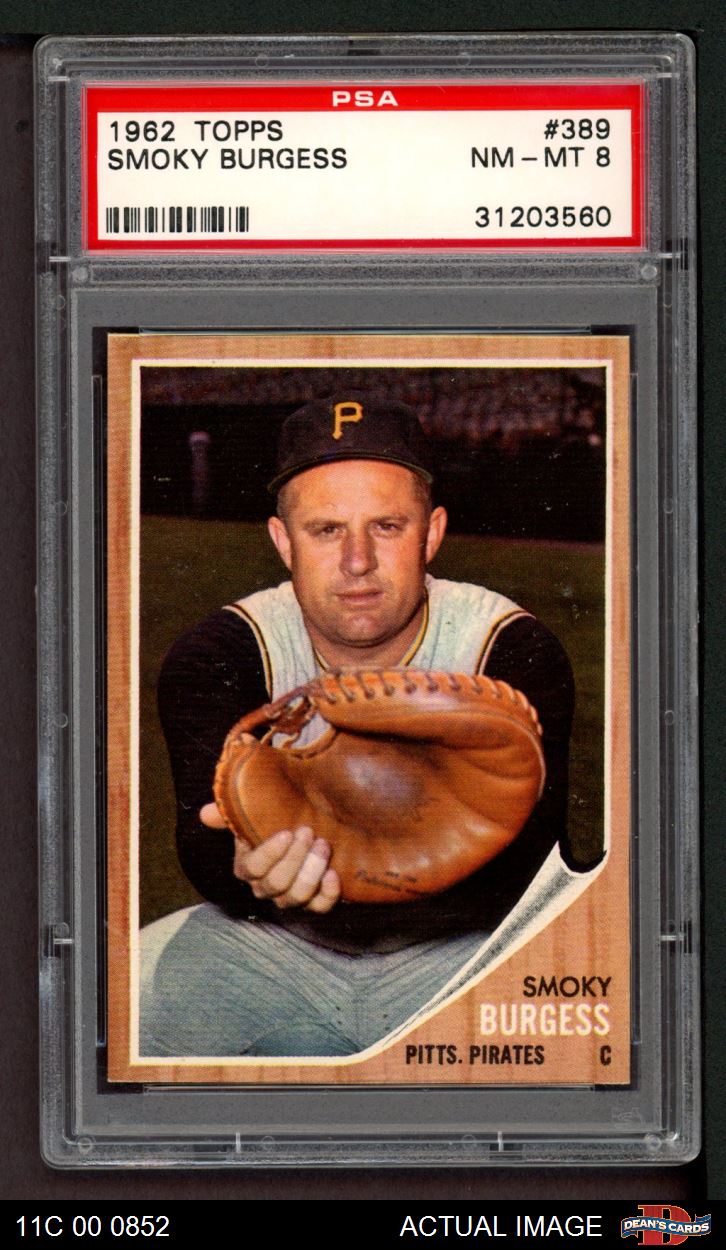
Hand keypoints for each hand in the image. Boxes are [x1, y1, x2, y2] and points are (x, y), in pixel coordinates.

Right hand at [200, 803, 340, 913]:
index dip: (269, 854)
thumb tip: (205, 813)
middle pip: (275, 884)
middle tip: (308, 833)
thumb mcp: (252, 814)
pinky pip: (320, 907)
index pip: (251, 869)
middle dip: (294, 859)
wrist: (307, 833)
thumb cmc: (274, 823)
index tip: (287, 833)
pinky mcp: (314, 903)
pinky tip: (334, 874)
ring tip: (323, 847)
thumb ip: (228, 813)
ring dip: (311, 872)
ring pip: (296, 897)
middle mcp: (265, 888)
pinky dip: (328, 894)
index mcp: (247, 867)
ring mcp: (289, 898)